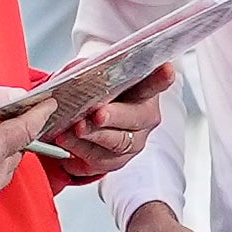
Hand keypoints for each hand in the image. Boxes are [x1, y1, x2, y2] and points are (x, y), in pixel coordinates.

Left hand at [44, 64, 172, 181]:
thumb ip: (86, 71)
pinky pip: (99, 162)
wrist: (84, 117)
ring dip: (91, 137)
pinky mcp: (116, 161)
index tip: (167, 69)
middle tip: (97, 114)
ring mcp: (133, 143)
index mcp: (144, 92)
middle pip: (135, 118)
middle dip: (114, 116)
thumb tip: (78, 72)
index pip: (154, 83)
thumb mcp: (88, 76)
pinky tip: (65, 142)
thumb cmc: (94, 93)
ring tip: (70, 130)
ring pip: (117, 144)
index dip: (160, 78)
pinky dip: (79, 152)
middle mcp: (144, 119)